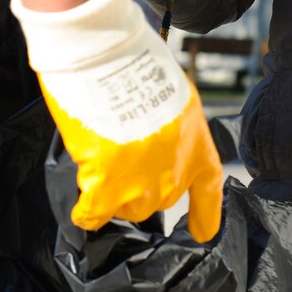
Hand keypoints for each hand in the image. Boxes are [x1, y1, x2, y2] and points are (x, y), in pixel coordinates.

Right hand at [9, 0, 223, 241]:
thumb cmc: (139, 63)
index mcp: (197, 145)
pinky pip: (93, 213)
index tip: (201, 233)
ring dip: (114, 195)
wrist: (109, 58)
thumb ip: (169, 126)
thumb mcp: (174, 94)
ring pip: (126, 209)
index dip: (205, 216)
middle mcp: (174, 172)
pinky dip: (87, 211)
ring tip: (100, 168)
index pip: (208, 191)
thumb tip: (152, 138)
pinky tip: (83, 206)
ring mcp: (140, 184)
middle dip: (141, 186)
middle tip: (123, 160)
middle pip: (158, 202)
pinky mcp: (104, 186)